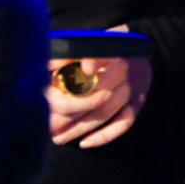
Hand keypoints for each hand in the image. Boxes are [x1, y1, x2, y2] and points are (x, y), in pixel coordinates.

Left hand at [45, 27, 150, 147]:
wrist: (134, 49)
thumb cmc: (103, 45)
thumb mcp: (89, 40)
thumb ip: (70, 51)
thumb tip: (49, 66)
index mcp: (111, 50)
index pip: (102, 55)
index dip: (94, 62)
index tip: (82, 69)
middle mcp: (124, 71)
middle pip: (96, 95)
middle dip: (68, 111)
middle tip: (46, 123)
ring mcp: (132, 89)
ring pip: (105, 112)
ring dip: (79, 128)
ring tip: (56, 137)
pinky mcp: (138, 101)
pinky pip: (123, 122)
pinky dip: (105, 135)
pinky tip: (84, 143)